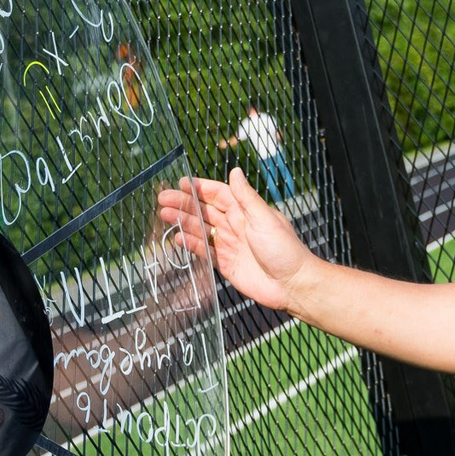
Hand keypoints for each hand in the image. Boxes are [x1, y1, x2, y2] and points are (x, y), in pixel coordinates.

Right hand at [156, 170, 317, 311]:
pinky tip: (177, 238)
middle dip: (184, 204)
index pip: (219, 194)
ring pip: (201, 229)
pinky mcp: (226, 263)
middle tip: (163, 199)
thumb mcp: (265, 218)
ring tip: (163, 215)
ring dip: (183, 221)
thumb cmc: (284, 249)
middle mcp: (236, 225)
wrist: (291, 284)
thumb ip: (247, 197)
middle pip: (205, 210)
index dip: (200, 188)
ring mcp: (229, 244)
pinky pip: (204, 251)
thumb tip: (235, 171)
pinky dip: (191, 244)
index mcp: (246, 211)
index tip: (182, 183)